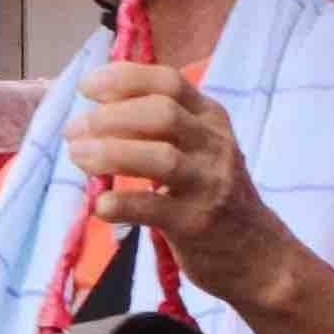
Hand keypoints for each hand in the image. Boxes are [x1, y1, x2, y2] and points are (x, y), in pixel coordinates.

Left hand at [65, 63, 294, 305]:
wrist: (259, 255)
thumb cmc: (214, 194)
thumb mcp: (201, 148)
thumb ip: (162, 125)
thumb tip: (98, 107)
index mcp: (212, 119)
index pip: (169, 82)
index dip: (124, 79)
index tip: (87, 88)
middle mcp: (215, 145)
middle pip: (161, 114)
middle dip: (109, 117)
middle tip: (74, 130)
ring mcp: (209, 184)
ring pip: (160, 158)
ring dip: (110, 153)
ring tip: (78, 156)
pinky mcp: (198, 223)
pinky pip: (153, 208)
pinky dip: (120, 203)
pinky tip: (100, 204)